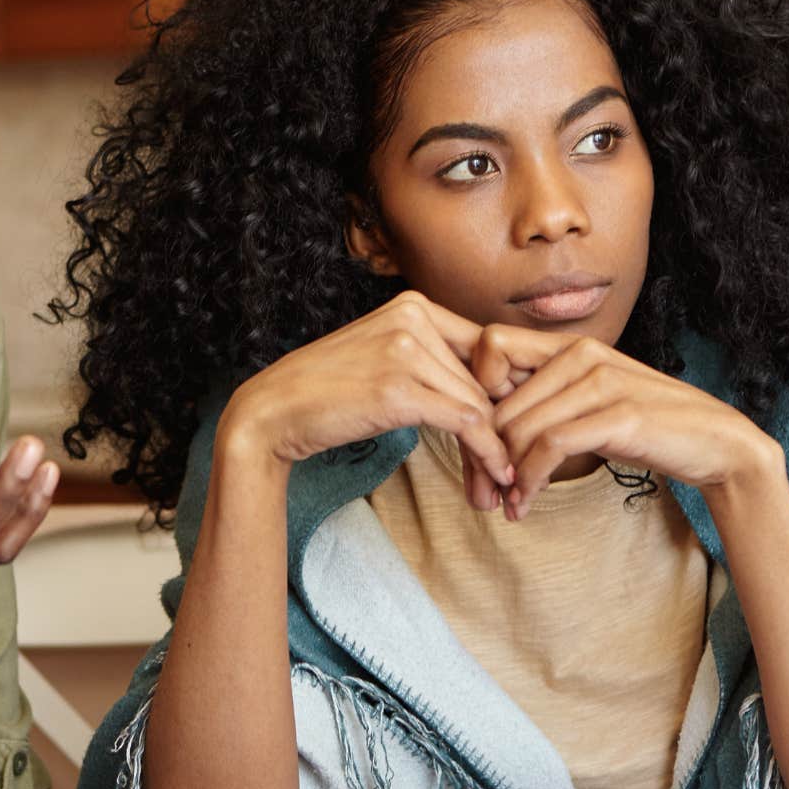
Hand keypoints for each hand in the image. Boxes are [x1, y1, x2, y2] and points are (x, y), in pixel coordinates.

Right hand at [222, 292, 514, 508]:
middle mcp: (412, 317)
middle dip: (500, 429)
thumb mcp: (383, 355)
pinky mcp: (398, 388)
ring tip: (497, 485)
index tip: (514, 431)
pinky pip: (465, 422)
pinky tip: (495, 476)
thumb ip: (430, 358)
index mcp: (413, 304)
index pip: (484, 348)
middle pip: (484, 379)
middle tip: (506, 471)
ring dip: (495, 451)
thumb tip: (490, 390)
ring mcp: (404, 350)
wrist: (274, 410)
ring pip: (479, 404)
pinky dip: (487, 453)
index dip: (505, 393)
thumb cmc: (328, 390)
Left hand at [472, 326, 777, 517]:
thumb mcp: (587, 402)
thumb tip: (484, 423)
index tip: (482, 436)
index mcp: (569, 344)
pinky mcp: (618, 414)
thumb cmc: (644, 425)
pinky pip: (549, 447)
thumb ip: (543, 399)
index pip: (490, 346)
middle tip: (485, 490)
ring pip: (518, 426)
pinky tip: (526, 504)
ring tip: (507, 503)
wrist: (715, 443)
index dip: (474, 390)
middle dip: (483, 451)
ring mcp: (602, 381)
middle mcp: (582, 353)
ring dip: (504, 475)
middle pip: (497, 398)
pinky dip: (529, 481)